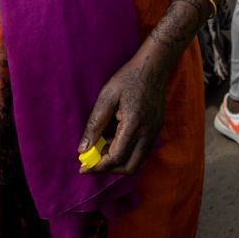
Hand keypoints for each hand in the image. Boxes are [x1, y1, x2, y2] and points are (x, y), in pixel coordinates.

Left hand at [78, 55, 167, 174]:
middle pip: (129, 167)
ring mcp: (154, 133)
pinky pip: (141, 152)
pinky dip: (127, 155)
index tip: (83, 167)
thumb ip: (95, 124)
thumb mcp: (106, 97)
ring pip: (137, 162)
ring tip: (103, 150)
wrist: (153, 68)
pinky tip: (114, 142)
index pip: (116, 157)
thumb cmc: (128, 79)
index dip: (98, 166)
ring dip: (119, 163)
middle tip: (93, 162)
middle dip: (109, 169)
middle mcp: (147, 133)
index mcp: (134, 124)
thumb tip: (82, 148)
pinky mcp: (156, 131)